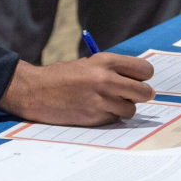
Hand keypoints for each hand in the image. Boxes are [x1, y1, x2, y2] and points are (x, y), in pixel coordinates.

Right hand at [0, 53, 154, 125]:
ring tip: (108, 102)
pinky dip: (110, 116)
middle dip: (141, 94)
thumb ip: (112, 70)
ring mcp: (101, 100)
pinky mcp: (95, 118)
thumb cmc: (62, 76)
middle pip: (145, 92)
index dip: (143, 76)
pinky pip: (115, 119)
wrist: (35, 91)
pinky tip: (95, 110)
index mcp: (105, 61)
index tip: (137, 79)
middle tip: (132, 95)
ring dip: (123, 108)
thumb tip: (138, 81)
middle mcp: (106, 80)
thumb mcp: (88, 64)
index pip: (145, 70)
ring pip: (131, 109)